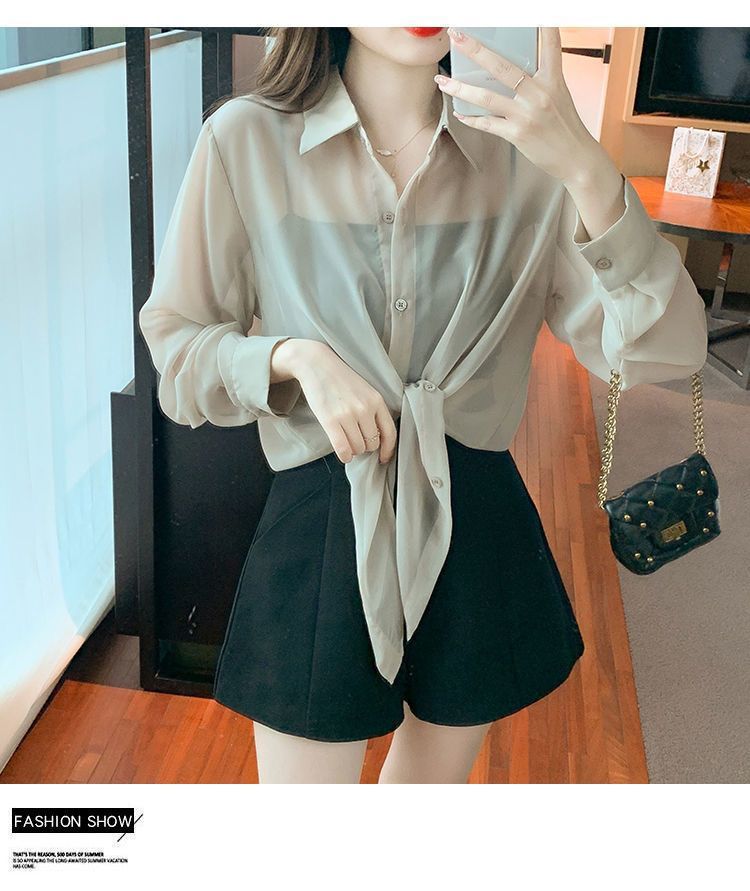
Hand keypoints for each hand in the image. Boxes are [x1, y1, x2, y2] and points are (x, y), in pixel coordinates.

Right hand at [279, 339, 397, 464]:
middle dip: (365, 447)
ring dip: (353, 450)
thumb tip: (378, 438)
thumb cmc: (340, 379)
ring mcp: (347, 414)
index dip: (388, 450)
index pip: (389, 433)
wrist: (316, 364)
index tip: (383, 458)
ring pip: (358, 448)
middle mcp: (365, 408)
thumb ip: (374, 410)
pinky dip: (344, 456)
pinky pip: (343, 448)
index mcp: (376, 400)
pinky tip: (343, 453)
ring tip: (346, 440)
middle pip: (372, 444)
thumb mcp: (365, 390)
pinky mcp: (330, 420)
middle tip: (356, 440)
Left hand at [436, 27, 606, 185]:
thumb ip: (542, 80)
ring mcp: (526, 115)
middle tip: (457, 37)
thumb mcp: (560, 96)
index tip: (531, 12)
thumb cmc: (566, 127)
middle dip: (476, 50)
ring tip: (443, 80)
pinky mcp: (517, 134)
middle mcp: (539, 94)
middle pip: (502, 67)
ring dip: (461, 88)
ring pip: (487, 97)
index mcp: (553, 80)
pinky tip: (459, 112)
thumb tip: (519, 70)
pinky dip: (471, 118)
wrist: (576, 158)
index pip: (550, 45)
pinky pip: (487, 124)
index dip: (542, 26)